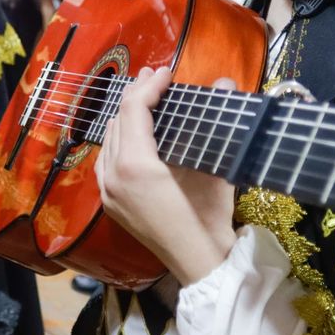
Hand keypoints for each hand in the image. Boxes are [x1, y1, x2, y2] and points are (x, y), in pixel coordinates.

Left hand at [96, 66, 236, 284]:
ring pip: (109, 141)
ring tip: (145, 101)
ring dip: (126, 118)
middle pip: (118, 121)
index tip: (168, 73)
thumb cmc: (209, 216)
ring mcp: (108, 192)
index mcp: (134, 164)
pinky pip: (107, 161)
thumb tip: (228, 82)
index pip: (133, 110)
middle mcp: (113, 175)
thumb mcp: (214, 166)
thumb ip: (214, 122)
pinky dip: (119, 141)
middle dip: (135, 96)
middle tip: (155, 78)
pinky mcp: (111, 204)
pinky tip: (134, 136)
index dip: (149, 85)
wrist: (200, 262)